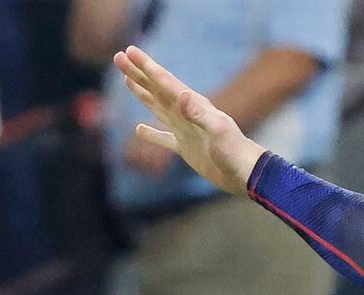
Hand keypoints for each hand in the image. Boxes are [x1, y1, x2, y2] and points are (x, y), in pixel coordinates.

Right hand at [113, 44, 263, 196]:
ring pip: (158, 108)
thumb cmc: (234, 150)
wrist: (245, 173)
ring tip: (127, 80)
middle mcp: (187, 113)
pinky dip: (152, 134)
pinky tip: (139, 129)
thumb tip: (181, 95)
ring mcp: (186, 130)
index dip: (146, 66)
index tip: (128, 52)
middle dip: (138, 73)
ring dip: (142, 94)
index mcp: (192, 104)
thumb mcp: (217, 130)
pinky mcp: (187, 148)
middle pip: (156, 89)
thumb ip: (199, 113)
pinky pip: (164, 138)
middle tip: (118, 57)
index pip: (164, 81)